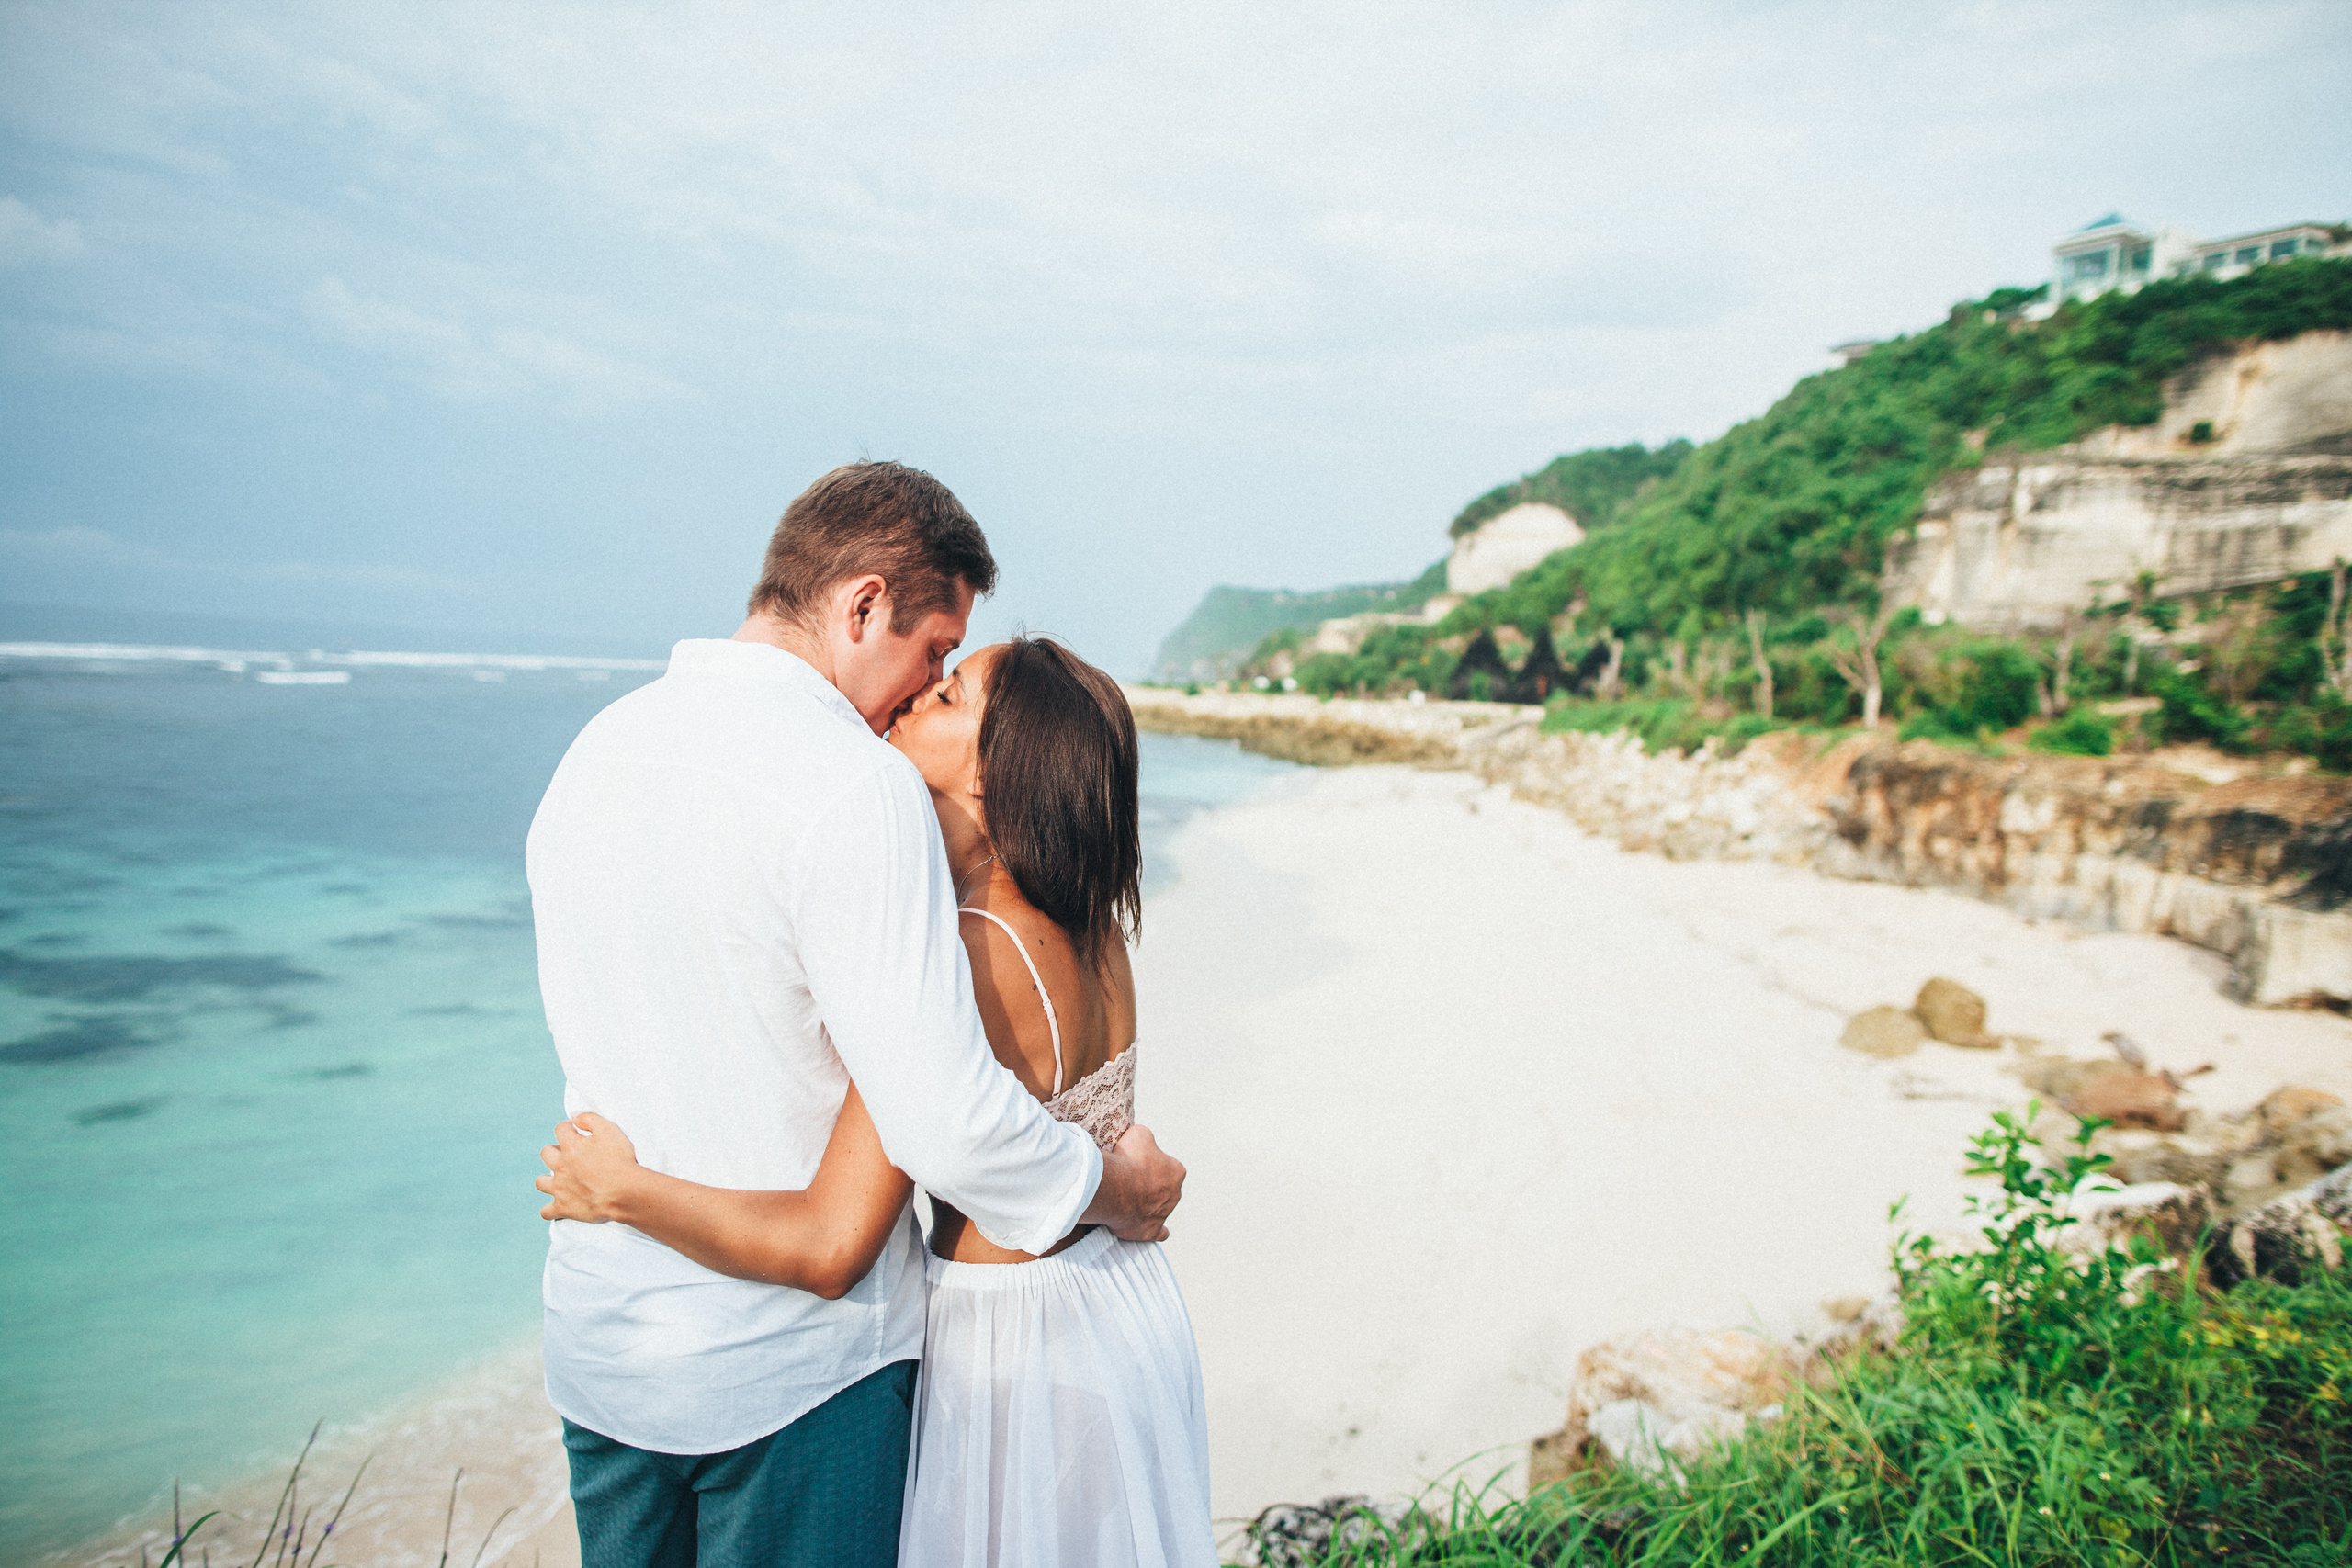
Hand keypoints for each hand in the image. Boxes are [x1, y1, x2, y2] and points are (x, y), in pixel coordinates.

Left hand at [536, 1111, 643, 1222]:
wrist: (624, 1192)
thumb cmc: (620, 1161)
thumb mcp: (610, 1130)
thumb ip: (589, 1119)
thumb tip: (574, 1115)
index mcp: (571, 1146)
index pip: (560, 1129)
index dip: (568, 1128)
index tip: (576, 1131)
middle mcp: (560, 1166)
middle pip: (546, 1153)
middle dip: (555, 1151)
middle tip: (570, 1155)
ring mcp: (560, 1188)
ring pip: (541, 1182)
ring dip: (547, 1179)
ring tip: (559, 1179)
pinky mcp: (563, 1207)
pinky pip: (546, 1211)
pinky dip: (550, 1209)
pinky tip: (557, 1206)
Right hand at [1083, 1123, 1184, 1242]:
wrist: (1115, 1189)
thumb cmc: (1127, 1160)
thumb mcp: (1140, 1134)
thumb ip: (1147, 1139)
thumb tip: (1144, 1142)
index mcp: (1176, 1171)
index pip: (1167, 1166)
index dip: (1150, 1163)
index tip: (1136, 1163)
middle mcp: (1175, 1194)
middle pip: (1163, 1188)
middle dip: (1148, 1185)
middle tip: (1128, 1181)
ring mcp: (1164, 1214)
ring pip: (1159, 1208)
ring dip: (1146, 1204)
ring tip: (1126, 1200)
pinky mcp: (1151, 1231)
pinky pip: (1159, 1232)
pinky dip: (1157, 1231)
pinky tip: (1151, 1228)